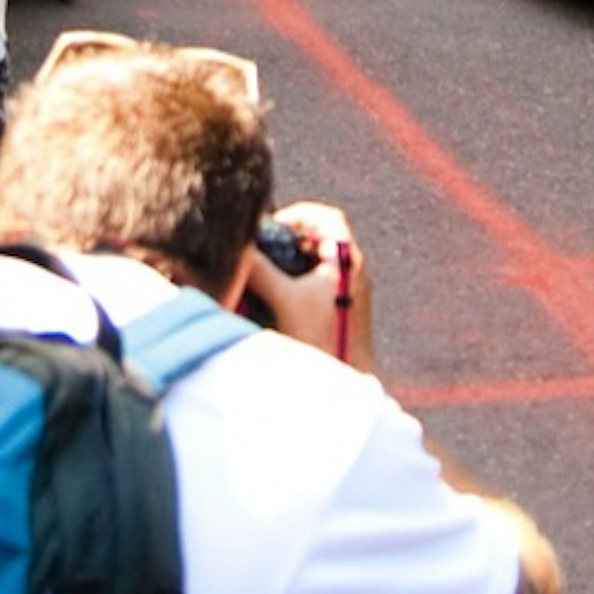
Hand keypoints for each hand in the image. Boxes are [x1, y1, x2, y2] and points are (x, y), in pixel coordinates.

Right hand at [242, 200, 372, 364]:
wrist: (348, 380)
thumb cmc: (323, 341)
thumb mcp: (284, 301)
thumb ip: (259, 271)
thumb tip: (238, 252)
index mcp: (347, 260)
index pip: (328, 217)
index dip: (300, 214)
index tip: (274, 225)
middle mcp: (354, 272)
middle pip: (323, 239)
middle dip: (292, 239)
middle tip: (267, 247)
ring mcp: (352, 293)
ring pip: (322, 263)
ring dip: (295, 262)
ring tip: (269, 273)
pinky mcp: (345, 312)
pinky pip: (323, 284)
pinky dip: (301, 283)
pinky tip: (280, 299)